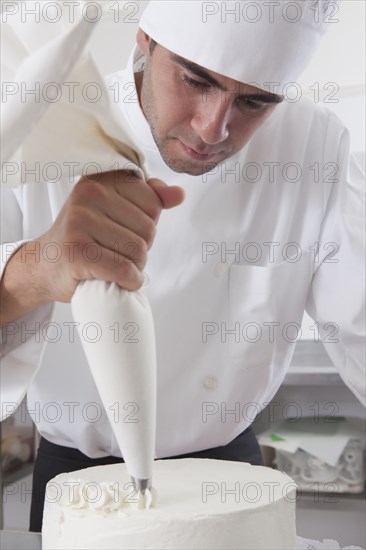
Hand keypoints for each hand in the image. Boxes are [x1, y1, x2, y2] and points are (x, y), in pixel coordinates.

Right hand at [35, 170, 184, 302]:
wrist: (44, 265)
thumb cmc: (84, 238)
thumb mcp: (114, 210)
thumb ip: (148, 199)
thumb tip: (179, 194)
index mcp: (101, 179)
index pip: (153, 203)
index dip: (146, 225)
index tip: (123, 231)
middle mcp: (89, 194)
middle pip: (148, 229)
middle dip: (141, 248)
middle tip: (116, 253)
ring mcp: (80, 222)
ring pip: (138, 251)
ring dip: (135, 267)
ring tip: (114, 266)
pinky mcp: (77, 252)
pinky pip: (124, 270)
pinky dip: (129, 282)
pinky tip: (120, 281)